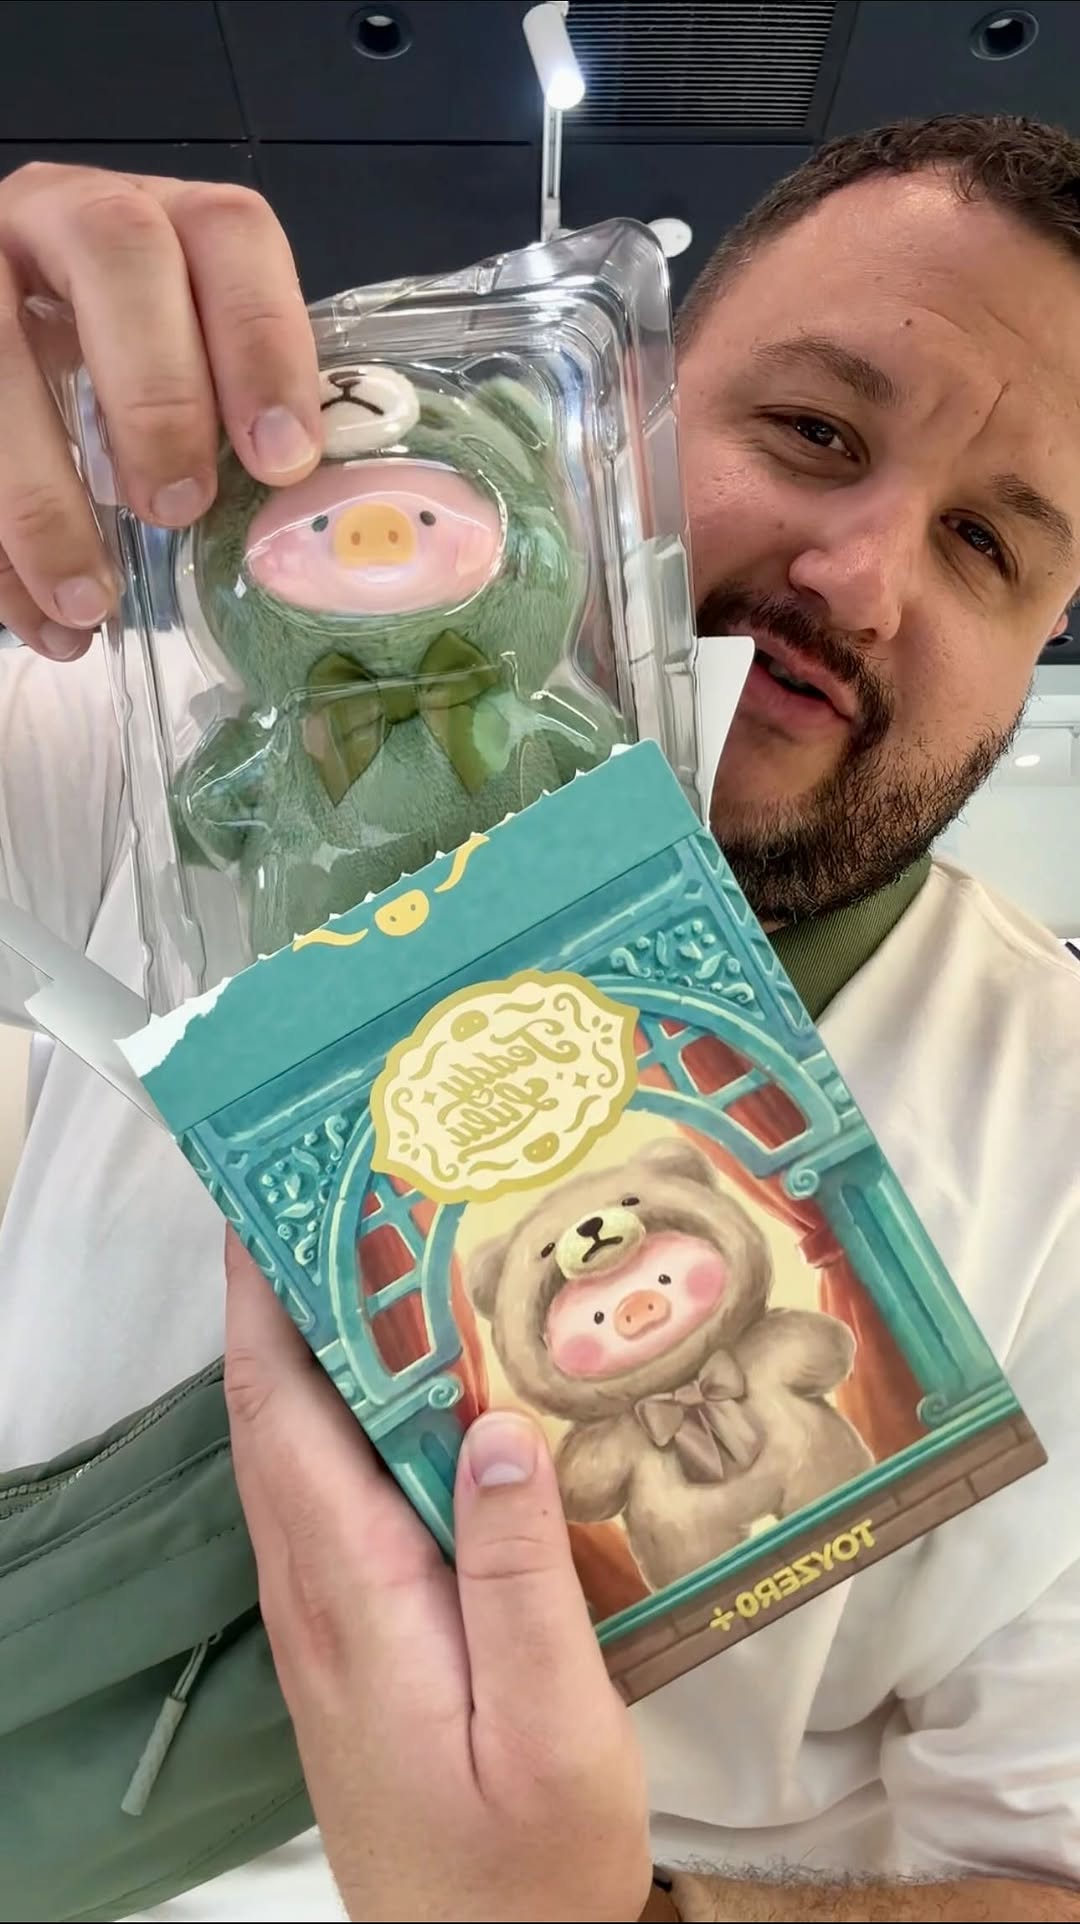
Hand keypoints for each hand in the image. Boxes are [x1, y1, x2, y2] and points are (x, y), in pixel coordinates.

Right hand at [0, 163, 321, 658]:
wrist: (5, 364)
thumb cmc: (129, 388)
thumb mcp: (184, 384)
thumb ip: (231, 426)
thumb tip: (295, 539)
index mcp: (165, 224)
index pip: (228, 233)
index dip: (264, 340)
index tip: (283, 459)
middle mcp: (65, 214)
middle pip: (116, 249)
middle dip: (156, 389)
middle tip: (176, 507)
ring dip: (43, 490)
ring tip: (88, 601)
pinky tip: (35, 617)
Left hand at [223, 1230, 651, 1923]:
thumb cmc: (524, 1862)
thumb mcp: (555, 1727)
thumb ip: (520, 1580)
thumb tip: (495, 1427)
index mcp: (353, 1591)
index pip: (279, 1412)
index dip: (264, 1300)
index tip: (272, 1198)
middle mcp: (314, 1589)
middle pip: (272, 1413)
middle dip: (286, 1295)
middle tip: (349, 1192)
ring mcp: (323, 1615)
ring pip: (294, 1450)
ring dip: (313, 1349)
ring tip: (381, 1262)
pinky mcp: (350, 1637)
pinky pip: (328, 1496)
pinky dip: (347, 1417)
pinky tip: (415, 1398)